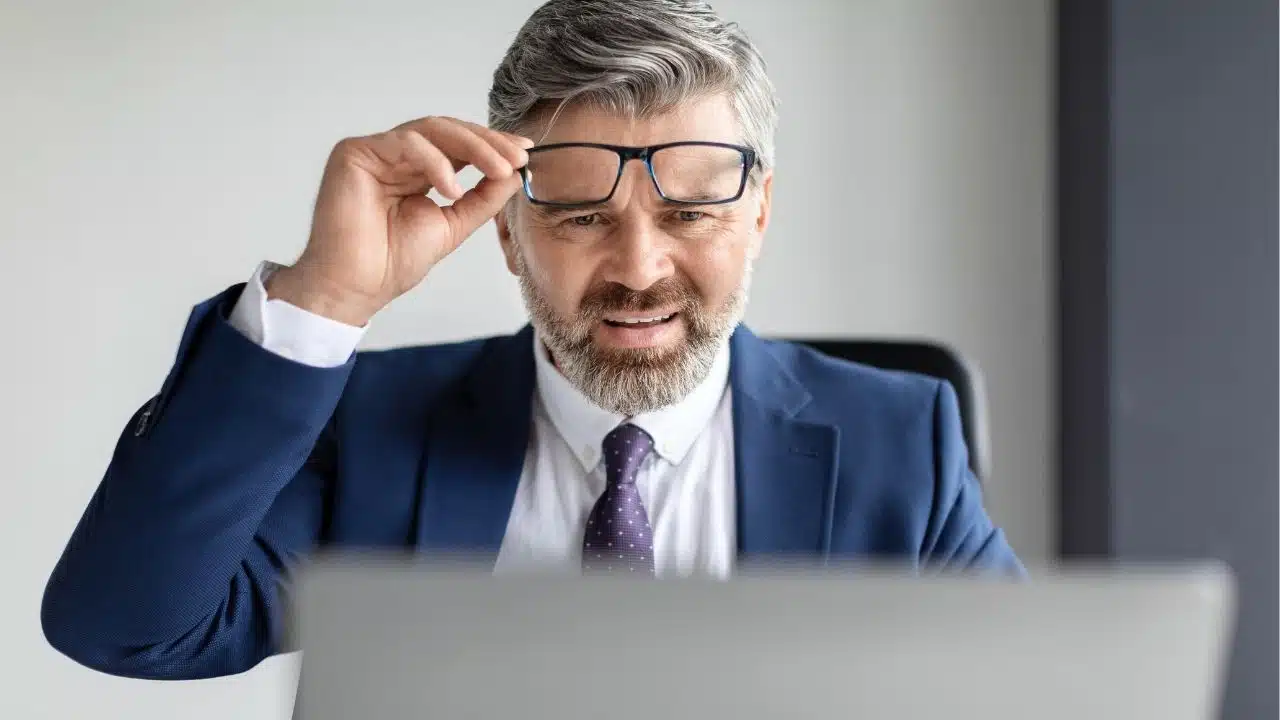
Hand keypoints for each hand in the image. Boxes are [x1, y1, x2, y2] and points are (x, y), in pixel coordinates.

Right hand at [267, 116, 532, 325]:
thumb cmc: (392, 261)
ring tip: (498, 170)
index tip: (525, 155)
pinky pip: (405, 143)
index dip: (492, 146)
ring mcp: (376, 151)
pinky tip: (452, 189)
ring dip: (472, 147)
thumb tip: (515, 173)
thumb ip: (482, 198)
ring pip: (431, 129)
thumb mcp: (453, 225)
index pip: (459, 146)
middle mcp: (396, 155)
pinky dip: (435, 162)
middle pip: (449, 131)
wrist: (357, 286)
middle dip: (488, 143)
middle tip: (517, 159)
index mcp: (418, 170)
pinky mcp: (355, 152)